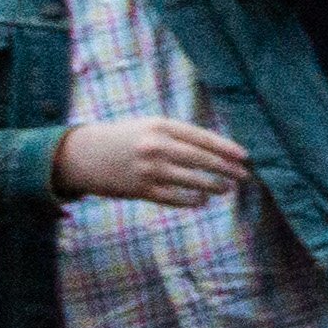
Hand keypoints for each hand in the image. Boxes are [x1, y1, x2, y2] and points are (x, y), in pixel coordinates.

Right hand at [56, 117, 251, 206]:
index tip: (244, 157)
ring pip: (192, 180)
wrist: (83, 155)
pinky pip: (174, 198)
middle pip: (202, 159)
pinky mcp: (140, 190)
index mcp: (160, 126)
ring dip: (214, 186)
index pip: (203, 137)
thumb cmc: (125, 138)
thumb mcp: (149, 126)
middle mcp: (156, 147)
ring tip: (226, 188)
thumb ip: (180, 135)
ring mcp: (148, 169)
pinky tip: (202, 200)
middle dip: (227, 168)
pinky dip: (192, 201)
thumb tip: (219, 149)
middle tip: (244, 175)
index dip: (226, 148)